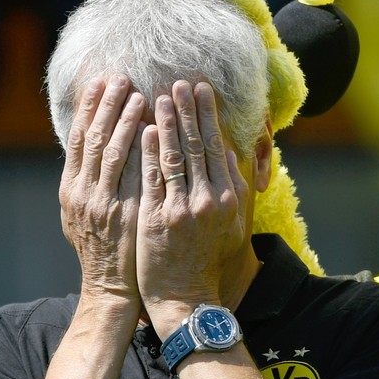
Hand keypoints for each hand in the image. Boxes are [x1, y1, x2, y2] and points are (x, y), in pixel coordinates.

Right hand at [59, 76, 145, 303]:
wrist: (111, 288)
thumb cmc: (105, 249)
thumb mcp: (86, 214)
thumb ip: (90, 182)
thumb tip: (98, 147)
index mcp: (71, 189)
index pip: (78, 139)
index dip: (88, 109)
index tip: (98, 82)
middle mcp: (82, 193)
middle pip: (92, 139)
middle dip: (105, 106)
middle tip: (119, 77)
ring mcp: (102, 204)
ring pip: (112, 153)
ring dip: (125, 121)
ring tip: (139, 95)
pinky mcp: (124, 215)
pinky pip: (133, 176)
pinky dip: (140, 150)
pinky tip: (151, 130)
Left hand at [137, 81, 249, 330]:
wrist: (186, 297)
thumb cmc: (207, 259)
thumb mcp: (232, 224)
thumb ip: (232, 188)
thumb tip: (228, 152)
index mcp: (230, 198)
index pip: (218, 147)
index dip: (209, 116)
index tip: (202, 91)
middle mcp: (211, 200)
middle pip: (199, 145)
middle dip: (190, 110)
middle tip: (183, 81)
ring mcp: (184, 210)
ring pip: (176, 157)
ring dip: (169, 123)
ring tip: (161, 95)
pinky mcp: (159, 220)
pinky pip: (154, 179)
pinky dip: (151, 152)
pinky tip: (146, 129)